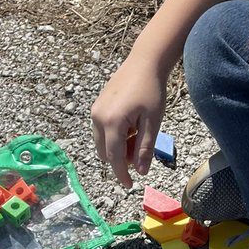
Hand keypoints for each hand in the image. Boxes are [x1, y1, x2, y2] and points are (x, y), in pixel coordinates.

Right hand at [91, 56, 167, 187]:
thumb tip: (141, 172)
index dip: (122, 174)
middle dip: (121, 160)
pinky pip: (102, 131)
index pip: (114, 157)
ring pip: (102, 143)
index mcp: (112, 122)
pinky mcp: (96, 107)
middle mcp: (98, 118)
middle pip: (105, 153)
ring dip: (118, 148)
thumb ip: (145, 148)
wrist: (144, 63)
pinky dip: (114, 137)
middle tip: (141, 152)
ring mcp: (95, 111)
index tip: (130, 186)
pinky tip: (131, 126)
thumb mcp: (153, 122)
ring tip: (137, 135)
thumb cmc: (152, 91)